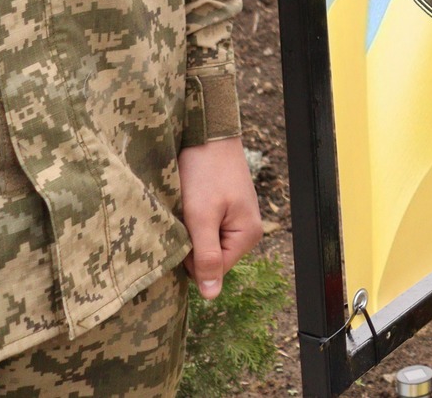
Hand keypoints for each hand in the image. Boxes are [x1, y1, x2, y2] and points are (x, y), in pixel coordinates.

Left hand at [178, 139, 262, 299]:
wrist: (207, 134)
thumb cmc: (204, 174)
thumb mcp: (201, 218)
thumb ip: (206, 258)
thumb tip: (211, 297)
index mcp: (247, 236)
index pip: (212, 270)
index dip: (191, 257)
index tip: (184, 230)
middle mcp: (245, 231)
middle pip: (209, 258)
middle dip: (191, 243)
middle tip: (184, 216)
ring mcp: (235, 219)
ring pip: (204, 243)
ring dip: (189, 230)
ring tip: (187, 206)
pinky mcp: (224, 209)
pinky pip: (204, 228)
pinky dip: (192, 219)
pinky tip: (189, 202)